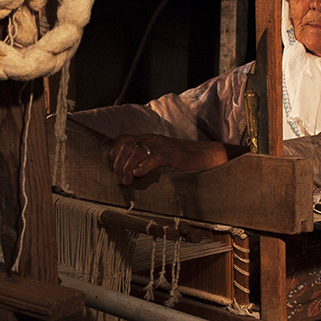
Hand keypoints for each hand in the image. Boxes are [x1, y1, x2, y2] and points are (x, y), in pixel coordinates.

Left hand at [108, 135, 230, 185]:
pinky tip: (139, 174)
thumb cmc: (183, 161)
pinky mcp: (172, 155)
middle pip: (126, 147)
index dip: (114, 155)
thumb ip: (145, 160)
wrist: (206, 156)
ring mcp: (162, 146)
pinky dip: (144, 166)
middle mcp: (153, 140)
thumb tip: (130, 174)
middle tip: (120, 180)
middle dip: (119, 165)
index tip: (114, 170)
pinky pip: (154, 157)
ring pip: (136, 152)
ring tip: (128, 181)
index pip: (122, 141)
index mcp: (148, 139)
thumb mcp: (160, 156)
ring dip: (128, 168)